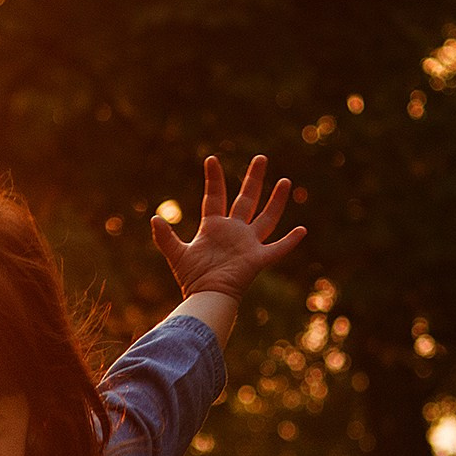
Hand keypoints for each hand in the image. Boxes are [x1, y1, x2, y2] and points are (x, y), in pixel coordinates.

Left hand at [149, 154, 307, 300]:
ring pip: (266, 218)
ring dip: (276, 200)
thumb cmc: (192, 279)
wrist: (206, 297)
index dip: (214, 179)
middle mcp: (234, 231)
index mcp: (214, 227)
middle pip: (247, 200)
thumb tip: (154, 218)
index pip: (215, 197)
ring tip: (285, 181)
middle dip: (254, 179)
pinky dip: (290, 241)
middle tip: (261, 158)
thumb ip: (165, 237)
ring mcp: (248, 244)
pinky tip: (302, 230)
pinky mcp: (257, 259)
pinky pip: (277, 249)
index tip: (211, 159)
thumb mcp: (176, 254)